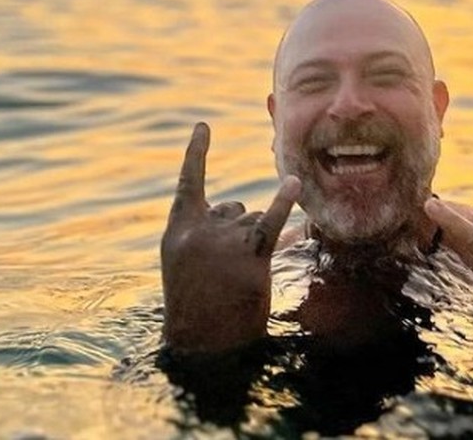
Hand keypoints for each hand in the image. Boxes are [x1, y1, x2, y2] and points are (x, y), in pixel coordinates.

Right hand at [161, 122, 300, 353]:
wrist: (202, 345)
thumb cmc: (196, 307)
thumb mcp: (185, 265)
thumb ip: (205, 233)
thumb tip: (241, 210)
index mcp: (178, 230)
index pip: (189, 183)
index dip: (197, 153)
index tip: (203, 126)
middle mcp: (199, 229)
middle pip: (234, 208)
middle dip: (236, 232)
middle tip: (223, 271)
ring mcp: (224, 241)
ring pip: (253, 221)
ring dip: (253, 245)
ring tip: (237, 279)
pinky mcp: (251, 255)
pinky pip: (271, 221)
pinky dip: (283, 201)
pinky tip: (294, 183)